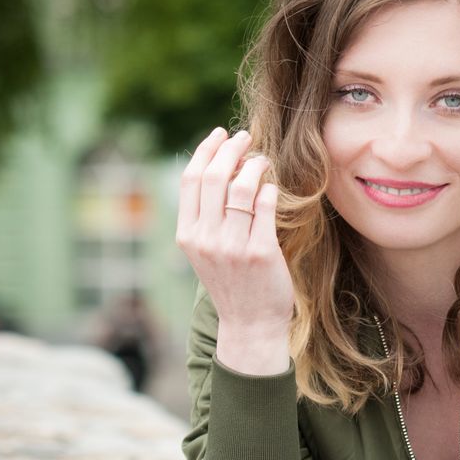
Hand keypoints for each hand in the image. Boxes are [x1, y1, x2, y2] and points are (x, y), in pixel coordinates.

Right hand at [177, 127, 293, 373]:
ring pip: (239, 188)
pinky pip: (264, 207)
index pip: (190, 180)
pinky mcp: (259, 252)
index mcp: (187, 235)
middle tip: (246, 137)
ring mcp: (231, 246)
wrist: (250, 324)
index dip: (205, 151)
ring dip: (253, 165)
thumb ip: (206, 217)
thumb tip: (218, 169)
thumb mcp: (205, 251)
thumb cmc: (233, 282)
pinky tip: (273, 186)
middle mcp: (205, 238)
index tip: (220, 135)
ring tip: (263, 159)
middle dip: (230, 149)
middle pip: (213, 177)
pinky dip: (268, 190)